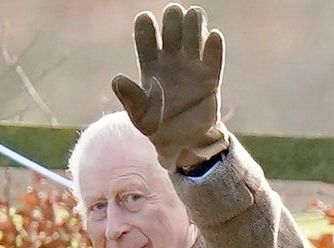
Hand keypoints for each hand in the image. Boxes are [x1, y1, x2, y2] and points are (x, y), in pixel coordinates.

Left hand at [112, 4, 227, 169]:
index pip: (146, 36)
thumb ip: (130, 97)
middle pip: (172, 26)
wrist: (182, 143)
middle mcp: (171, 59)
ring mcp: (192, 66)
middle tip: (174, 21)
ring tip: (194, 22)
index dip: (145, 25)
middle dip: (173, 18)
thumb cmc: (156, 127)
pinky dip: (215, 45)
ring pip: (194, 33)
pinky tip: (213, 37)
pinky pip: (214, 56)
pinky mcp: (210, 77)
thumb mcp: (139, 116)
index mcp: (150, 64)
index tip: (146, 19)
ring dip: (194, 23)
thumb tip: (118, 79)